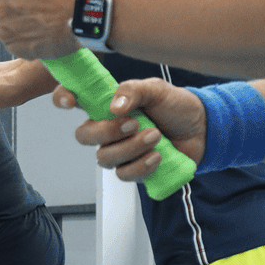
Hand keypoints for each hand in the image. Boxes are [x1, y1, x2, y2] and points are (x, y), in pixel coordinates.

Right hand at [56, 77, 206, 182]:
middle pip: (83, 136)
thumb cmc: (175, 106)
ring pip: (105, 158)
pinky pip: (124, 175)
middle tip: (135, 123)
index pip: (73, 98)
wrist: (202, 129)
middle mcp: (107, 129)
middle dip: (106, 132)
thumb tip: (113, 106)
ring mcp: (118, 151)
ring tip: (156, 136)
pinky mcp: (133, 170)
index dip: (62, 98)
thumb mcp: (157, 89)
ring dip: (131, 148)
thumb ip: (134, 91)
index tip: (70, 103)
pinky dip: (140, 166)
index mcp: (105, 105)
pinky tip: (157, 156)